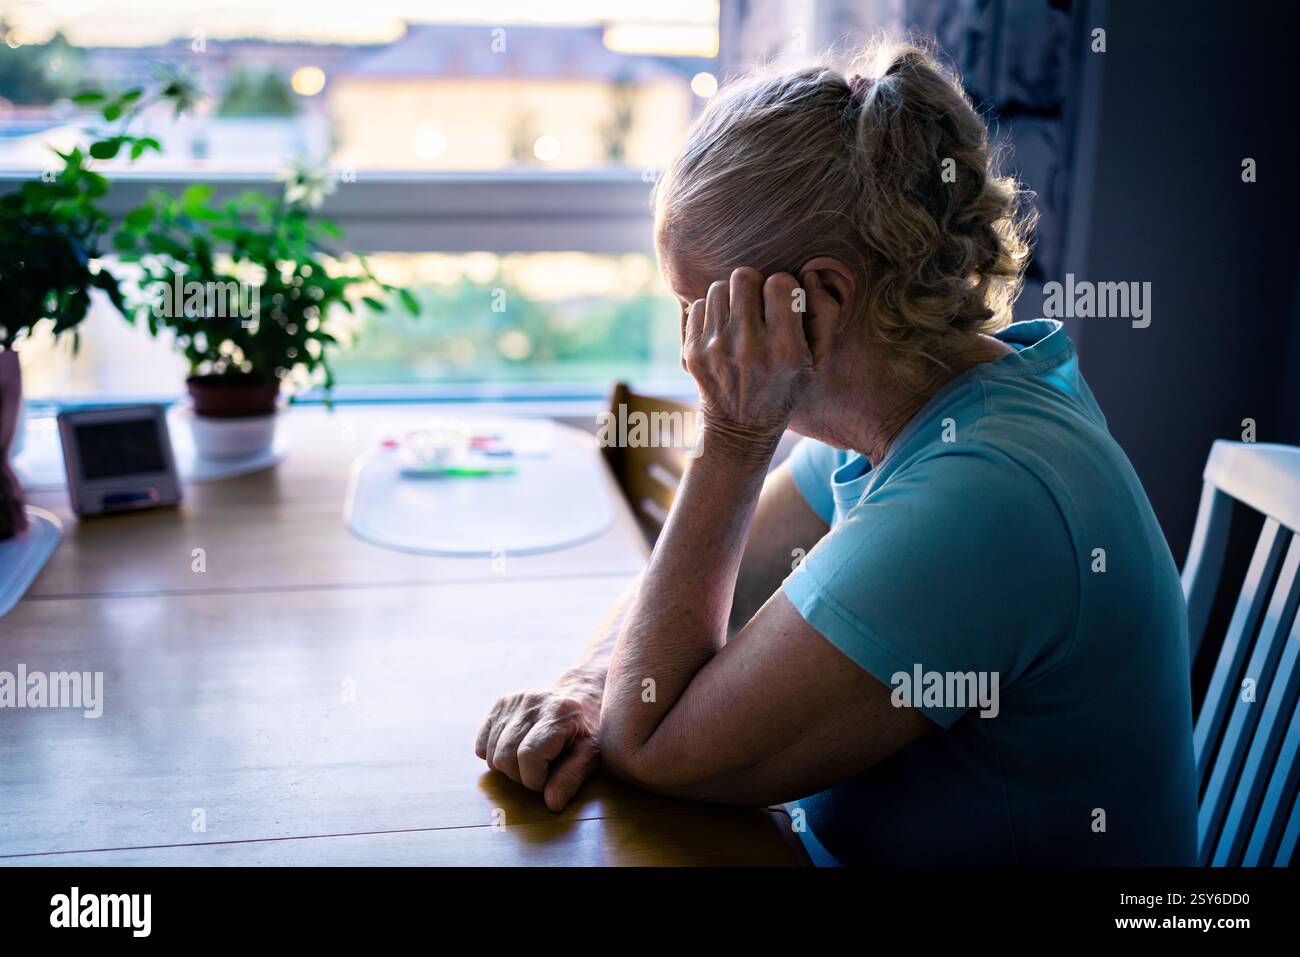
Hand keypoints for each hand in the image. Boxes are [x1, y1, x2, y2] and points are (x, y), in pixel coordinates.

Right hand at [475, 670, 603, 811]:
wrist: (580, 699)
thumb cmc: (586, 733)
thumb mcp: (590, 756)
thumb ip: (572, 778)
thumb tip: (552, 803)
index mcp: (559, 712)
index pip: (528, 756)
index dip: (535, 779)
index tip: (548, 779)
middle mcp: (533, 700)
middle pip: (505, 757)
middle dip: (520, 776)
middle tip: (540, 771)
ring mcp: (514, 700)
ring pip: (491, 754)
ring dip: (508, 768)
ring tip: (530, 760)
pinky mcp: (500, 704)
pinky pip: (482, 745)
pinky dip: (494, 756)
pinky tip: (515, 750)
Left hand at [682, 267, 834, 452]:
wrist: (741, 428)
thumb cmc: (786, 387)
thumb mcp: (819, 360)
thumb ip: (826, 314)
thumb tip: (809, 275)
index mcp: (785, 349)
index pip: (780, 283)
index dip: (784, 287)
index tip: (783, 304)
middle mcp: (748, 348)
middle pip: (744, 277)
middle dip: (754, 285)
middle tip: (759, 304)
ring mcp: (717, 349)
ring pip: (718, 287)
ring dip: (731, 297)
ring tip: (741, 316)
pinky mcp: (694, 352)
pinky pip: (698, 305)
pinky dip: (712, 312)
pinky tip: (724, 330)